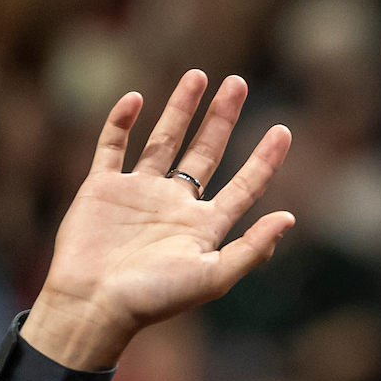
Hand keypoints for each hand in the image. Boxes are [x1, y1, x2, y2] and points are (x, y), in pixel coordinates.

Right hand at [23, 71, 293, 370]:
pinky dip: (121, 121)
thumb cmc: (154, 299)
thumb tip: (289, 217)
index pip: (244, 185)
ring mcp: (137, 193)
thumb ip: (251, 248)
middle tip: (237, 83)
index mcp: (204, 226)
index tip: (283, 129)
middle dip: (222, 118)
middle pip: (205, 152)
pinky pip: (112, 146)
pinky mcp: (102, 188)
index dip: (264, 159)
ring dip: (180, 109)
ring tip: (197, 75)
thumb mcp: (212, 276)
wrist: (92, 305)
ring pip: (163, 140)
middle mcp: (174, 205)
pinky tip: (135, 99)